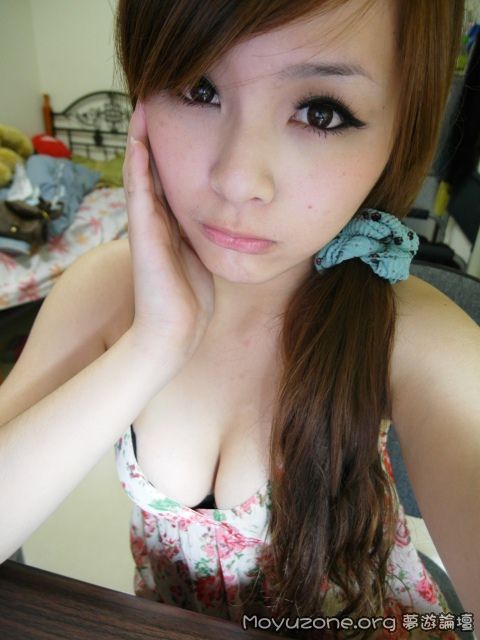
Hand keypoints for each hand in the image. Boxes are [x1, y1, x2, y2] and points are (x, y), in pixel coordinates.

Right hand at [123, 101, 214, 362]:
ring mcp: (146, 225)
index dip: (174, 150)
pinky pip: (139, 190)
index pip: (171, 179)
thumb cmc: (191, 300)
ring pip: (141, 172)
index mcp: (172, 225)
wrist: (175, 330)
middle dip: (156, 135)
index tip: (185, 121)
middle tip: (157, 99)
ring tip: (144, 106)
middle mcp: (156, 220)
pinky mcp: (143, 233)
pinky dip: (138, 163)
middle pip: (153, 168)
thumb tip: (226, 222)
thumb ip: (206, 238)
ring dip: (141, 139)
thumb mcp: (204, 258)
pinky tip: (140, 137)